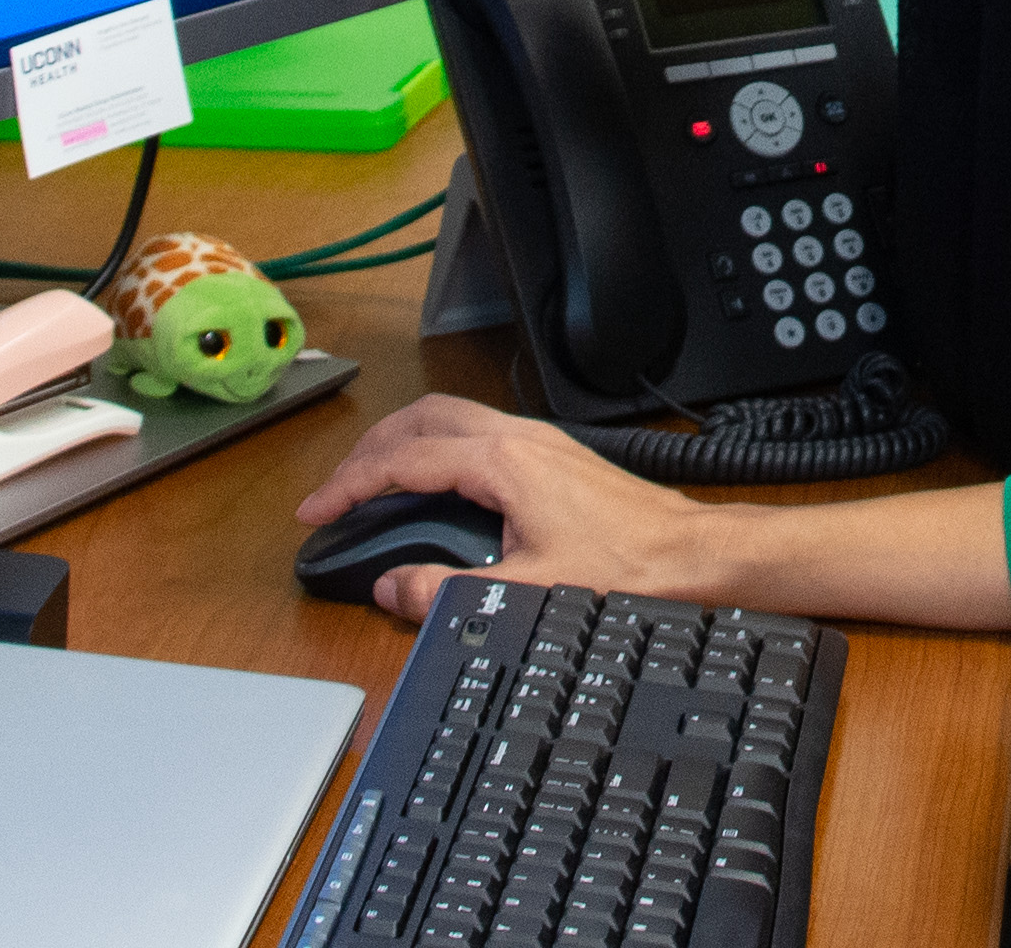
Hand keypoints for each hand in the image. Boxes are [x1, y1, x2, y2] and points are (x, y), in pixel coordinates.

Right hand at [296, 393, 717, 622]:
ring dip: (403, 444)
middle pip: (420, 419)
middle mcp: (519, 439)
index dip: (349, 485)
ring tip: (373, 483)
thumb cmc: (628, 567)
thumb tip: (392, 588)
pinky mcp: (555, 455)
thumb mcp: (527, 588)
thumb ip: (449, 591)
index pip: (403, 460)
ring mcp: (539, 441)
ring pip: (450, 419)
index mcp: (503, 462)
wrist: (692, 553)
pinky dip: (439, 450)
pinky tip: (437, 485)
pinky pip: (477, 434)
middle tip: (337, 491)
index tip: (317, 509)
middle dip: (368, 451)